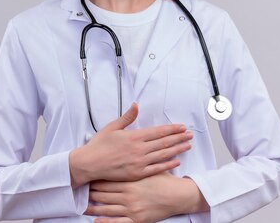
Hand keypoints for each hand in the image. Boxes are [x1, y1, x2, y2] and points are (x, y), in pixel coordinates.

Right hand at [69, 103, 192, 186]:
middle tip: (190, 134)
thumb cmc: (98, 145)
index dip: (172, 129)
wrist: (89, 165)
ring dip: (177, 149)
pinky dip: (168, 164)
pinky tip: (177, 161)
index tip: (182, 127)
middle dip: (179, 138)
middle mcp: (139, 149)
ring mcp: (139, 163)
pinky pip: (156, 168)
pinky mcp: (137, 174)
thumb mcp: (112, 127)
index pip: (158, 132)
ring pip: (163, 155)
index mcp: (134, 136)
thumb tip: (136, 105)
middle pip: (164, 143)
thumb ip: (127, 117)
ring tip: (188, 145)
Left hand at [84, 172, 206, 222]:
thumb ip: (136, 163)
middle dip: (91, 192)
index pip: (107, 180)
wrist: (178, 196)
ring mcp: (132, 208)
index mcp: (130, 180)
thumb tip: (126, 152)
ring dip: (94, 208)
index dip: (95, 179)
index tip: (86, 177)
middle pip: (104, 193)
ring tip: (82, 206)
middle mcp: (129, 195)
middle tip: (81, 191)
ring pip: (107, 208)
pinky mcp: (137, 219)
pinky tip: (96, 221)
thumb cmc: (164, 181)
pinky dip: (105, 222)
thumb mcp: (149, 167)